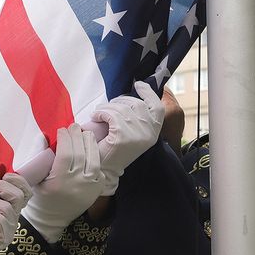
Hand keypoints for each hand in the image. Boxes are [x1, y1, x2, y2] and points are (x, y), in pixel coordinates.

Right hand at [22, 124, 103, 242]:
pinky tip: (90, 148)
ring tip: (85, 133)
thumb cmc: (40, 196)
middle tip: (73, 126)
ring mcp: (89, 187)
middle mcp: (76, 184)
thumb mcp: (36, 178)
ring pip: (93, 159)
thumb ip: (41, 157)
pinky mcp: (97, 189)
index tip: (61, 130)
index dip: (65, 138)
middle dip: (77, 136)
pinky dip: (95, 156)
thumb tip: (45, 136)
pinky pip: (98, 168)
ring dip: (90, 143)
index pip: (65, 154)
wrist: (52, 219)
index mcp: (59, 181)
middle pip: (80, 154)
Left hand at [91, 81, 164, 195]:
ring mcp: (137, 134)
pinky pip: (111, 114)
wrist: (104, 170)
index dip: (148, 93)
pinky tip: (96, 118)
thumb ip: (136, 116)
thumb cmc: (114, 148)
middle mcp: (149, 133)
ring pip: (121, 108)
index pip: (157, 107)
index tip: (138, 84)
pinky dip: (101, 113)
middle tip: (107, 107)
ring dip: (106, 107)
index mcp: (154, 132)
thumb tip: (132, 93)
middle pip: (136, 103)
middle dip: (119, 101)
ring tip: (99, 114)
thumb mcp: (132, 132)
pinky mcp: (122, 136)